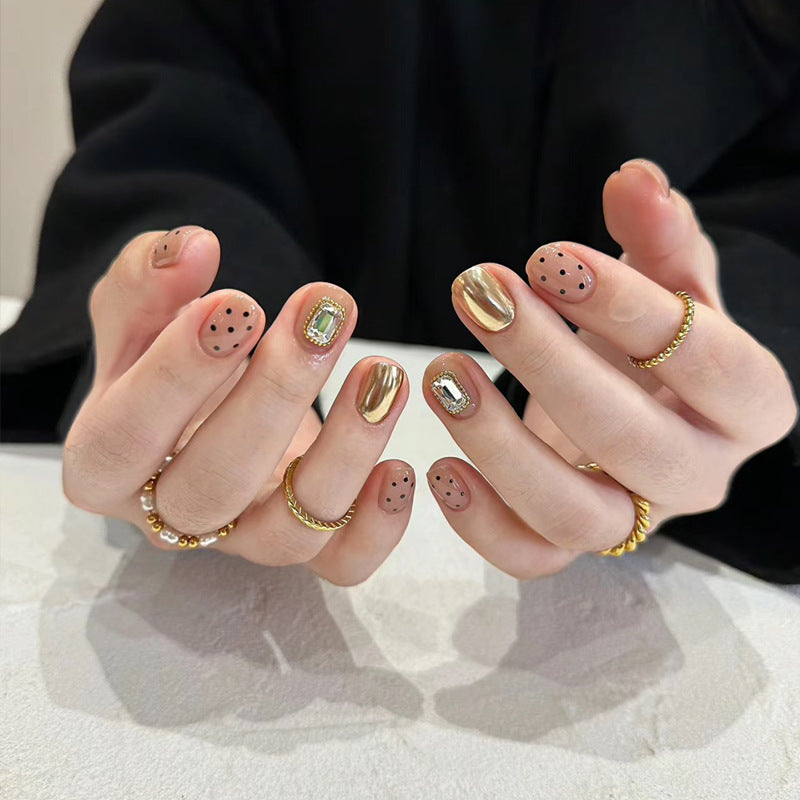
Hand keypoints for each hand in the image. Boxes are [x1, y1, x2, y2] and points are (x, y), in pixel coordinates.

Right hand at [63, 226, 412, 583]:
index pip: (127, 438)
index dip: (178, 376)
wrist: (209, 408)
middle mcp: (171, 516)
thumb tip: (189, 247)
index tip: (236, 303)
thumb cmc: (169, 362)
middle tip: (320, 318)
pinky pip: (343, 565)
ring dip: (345, 451)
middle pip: (214, 485)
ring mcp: (243, 541)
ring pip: (290, 531)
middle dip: (274, 396)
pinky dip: (378, 528)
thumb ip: (147, 284)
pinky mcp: (306, 549)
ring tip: (382, 373)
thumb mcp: (140, 317)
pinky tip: (402, 468)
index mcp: (105, 464)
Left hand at [424, 159, 798, 577]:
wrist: (635, 401)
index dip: (628, 307)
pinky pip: (533, 557)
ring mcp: (637, 520)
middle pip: (633, 441)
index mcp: (747, 402)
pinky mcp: (576, 543)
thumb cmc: (652, 338)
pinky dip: (483, 525)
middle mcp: (701, 473)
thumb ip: (659, 234)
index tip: (547, 258)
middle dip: (548, 363)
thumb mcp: (666, 279)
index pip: (707, 360)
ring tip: (442, 374)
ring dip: (500, 446)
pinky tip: (438, 468)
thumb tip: (634, 179)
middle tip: (479, 295)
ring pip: (576, 513)